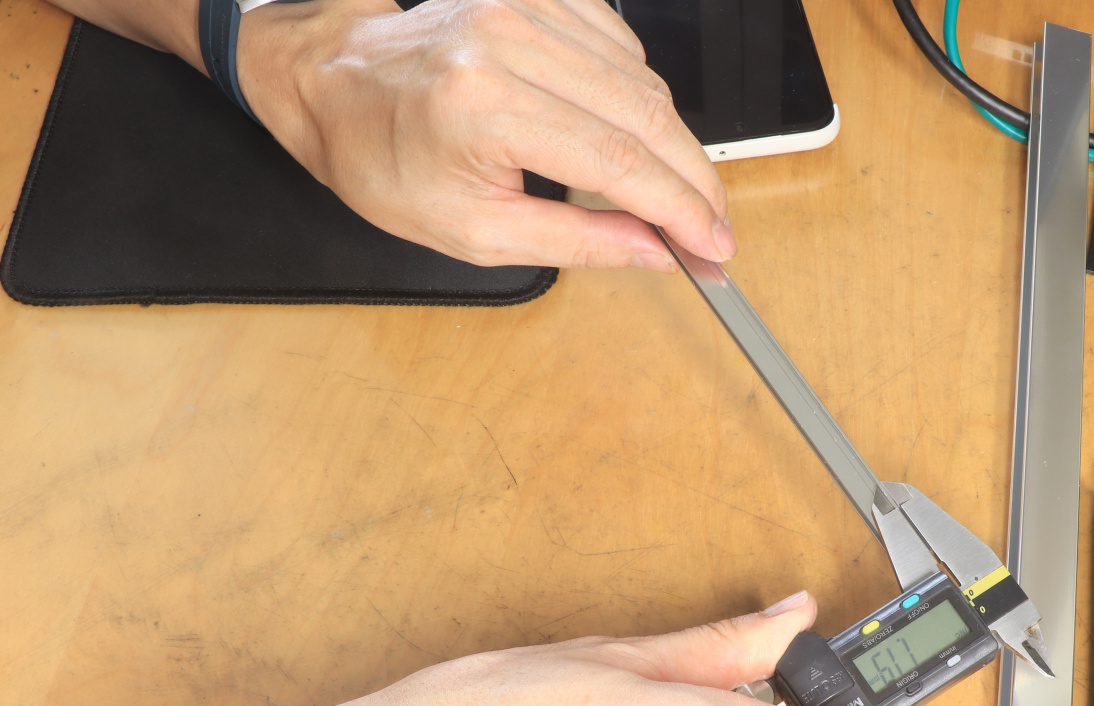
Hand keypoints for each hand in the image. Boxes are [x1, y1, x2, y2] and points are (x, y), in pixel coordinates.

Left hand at [236, 0, 734, 269]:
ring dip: (676, 142)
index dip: (681, 209)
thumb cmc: (388, 161)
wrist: (337, 86)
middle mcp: (508, 43)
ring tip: (679, 191)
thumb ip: (576, 242)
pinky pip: (622, 44)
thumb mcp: (474, 232)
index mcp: (483, 108)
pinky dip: (642, 95)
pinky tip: (636, 133)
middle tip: (715, 226)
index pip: (620, 162)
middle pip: (646, 115)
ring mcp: (524, 9)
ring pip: (643, 79)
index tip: (713, 243)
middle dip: (695, 180)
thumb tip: (655, 252)